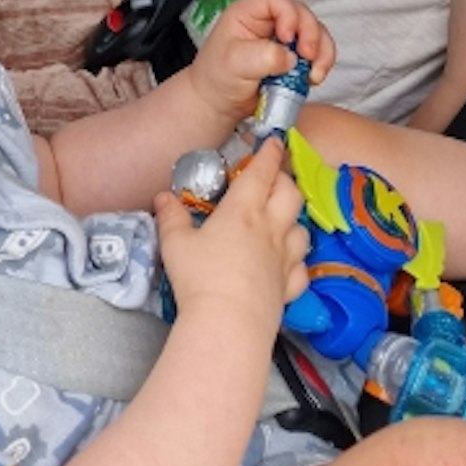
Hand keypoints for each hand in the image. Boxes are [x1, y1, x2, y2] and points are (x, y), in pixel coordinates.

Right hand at [155, 139, 309, 323]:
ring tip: (283, 219)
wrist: (229, 323)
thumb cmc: (200, 278)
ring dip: (295, 219)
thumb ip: (171, 217)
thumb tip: (163, 198)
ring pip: (302, 228)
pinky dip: (298, 260)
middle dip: (285, 180)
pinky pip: (302, 268)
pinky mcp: (290, 286)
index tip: (274, 142)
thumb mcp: (175, 244)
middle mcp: (270, 229)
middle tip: (274, 179)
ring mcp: (284, 258)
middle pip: (290, 193)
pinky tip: (289, 263)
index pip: (262, 171)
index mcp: (243, 210)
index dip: (270, 153)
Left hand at [186, 0, 335, 128]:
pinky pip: (318, 53)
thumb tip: (290, 58)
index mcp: (248, 13)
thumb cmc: (217, 78)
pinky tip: (313, 79)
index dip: (288, 14)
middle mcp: (268, 22)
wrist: (220, 103)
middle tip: (307, 56)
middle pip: (302, 13)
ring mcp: (284, 40)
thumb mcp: (235, 64)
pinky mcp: (294, 57)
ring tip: (313, 73)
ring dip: (321, 51)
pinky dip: (321, 64)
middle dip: (310, 34)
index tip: (286, 38)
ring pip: (315, 32)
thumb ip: (263, 56)